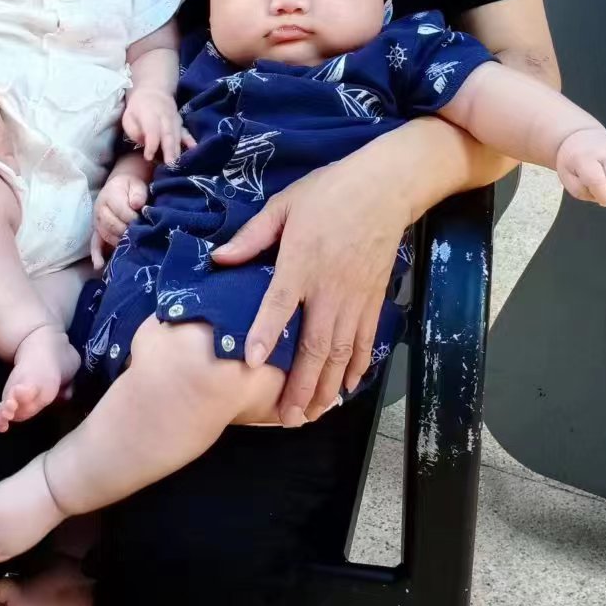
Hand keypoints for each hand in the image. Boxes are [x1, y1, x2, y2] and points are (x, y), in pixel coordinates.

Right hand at [91, 171, 149, 269]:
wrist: (121, 185)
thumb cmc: (131, 187)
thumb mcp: (137, 184)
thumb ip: (138, 193)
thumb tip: (137, 205)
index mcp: (110, 196)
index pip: (122, 211)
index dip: (134, 219)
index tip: (145, 223)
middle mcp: (100, 209)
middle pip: (113, 225)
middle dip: (127, 231)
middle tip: (140, 235)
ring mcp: (97, 221)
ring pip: (106, 235)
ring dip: (119, 241)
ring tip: (131, 245)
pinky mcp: (97, 230)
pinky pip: (94, 243)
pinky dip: (96, 254)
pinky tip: (99, 265)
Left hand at [121, 85, 192, 167]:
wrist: (154, 91)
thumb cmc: (138, 108)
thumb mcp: (128, 117)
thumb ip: (134, 131)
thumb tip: (143, 142)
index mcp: (149, 114)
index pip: (152, 131)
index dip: (151, 144)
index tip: (149, 157)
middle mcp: (164, 117)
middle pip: (168, 134)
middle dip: (169, 150)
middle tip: (170, 165)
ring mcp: (174, 119)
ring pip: (177, 135)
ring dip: (178, 150)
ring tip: (178, 164)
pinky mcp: (180, 123)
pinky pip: (185, 132)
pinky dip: (190, 140)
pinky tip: (194, 148)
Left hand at [211, 146, 412, 427]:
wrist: (385, 188)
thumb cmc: (330, 192)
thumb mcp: (285, 204)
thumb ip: (252, 236)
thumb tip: (219, 258)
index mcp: (301, 262)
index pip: (279, 304)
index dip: (265, 333)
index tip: (251, 361)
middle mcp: (329, 288)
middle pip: (314, 345)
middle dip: (300, 384)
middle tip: (287, 417)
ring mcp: (354, 297)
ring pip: (340, 352)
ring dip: (327, 386)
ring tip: (312, 414)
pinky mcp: (374, 299)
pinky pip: (364, 341)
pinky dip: (356, 367)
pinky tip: (347, 388)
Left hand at [556, 127, 605, 206]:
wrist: (581, 137)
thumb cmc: (573, 162)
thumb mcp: (567, 177)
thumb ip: (581, 191)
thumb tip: (605, 199)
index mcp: (584, 157)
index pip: (597, 181)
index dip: (602, 196)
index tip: (602, 200)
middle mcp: (604, 150)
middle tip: (602, 187)